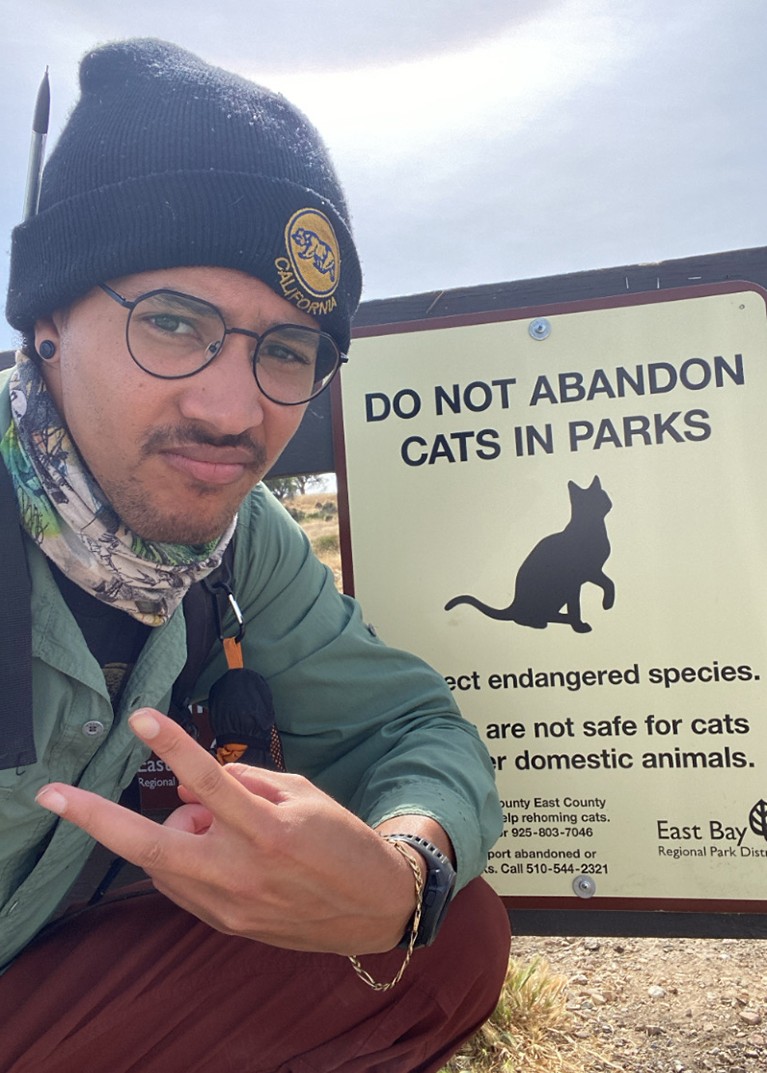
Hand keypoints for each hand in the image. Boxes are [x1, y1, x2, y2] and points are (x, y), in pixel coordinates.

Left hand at [36, 709, 420, 953]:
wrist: (375, 908)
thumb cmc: (343, 841)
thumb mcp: (304, 795)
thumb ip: (245, 785)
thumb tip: (196, 788)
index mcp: (269, 830)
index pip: (209, 781)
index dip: (172, 746)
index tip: (139, 719)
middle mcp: (242, 872)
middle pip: (152, 844)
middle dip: (95, 820)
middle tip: (52, 797)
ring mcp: (230, 906)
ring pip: (163, 863)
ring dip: (170, 834)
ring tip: (215, 824)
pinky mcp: (227, 925)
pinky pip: (182, 886)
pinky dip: (183, 860)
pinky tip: (217, 849)